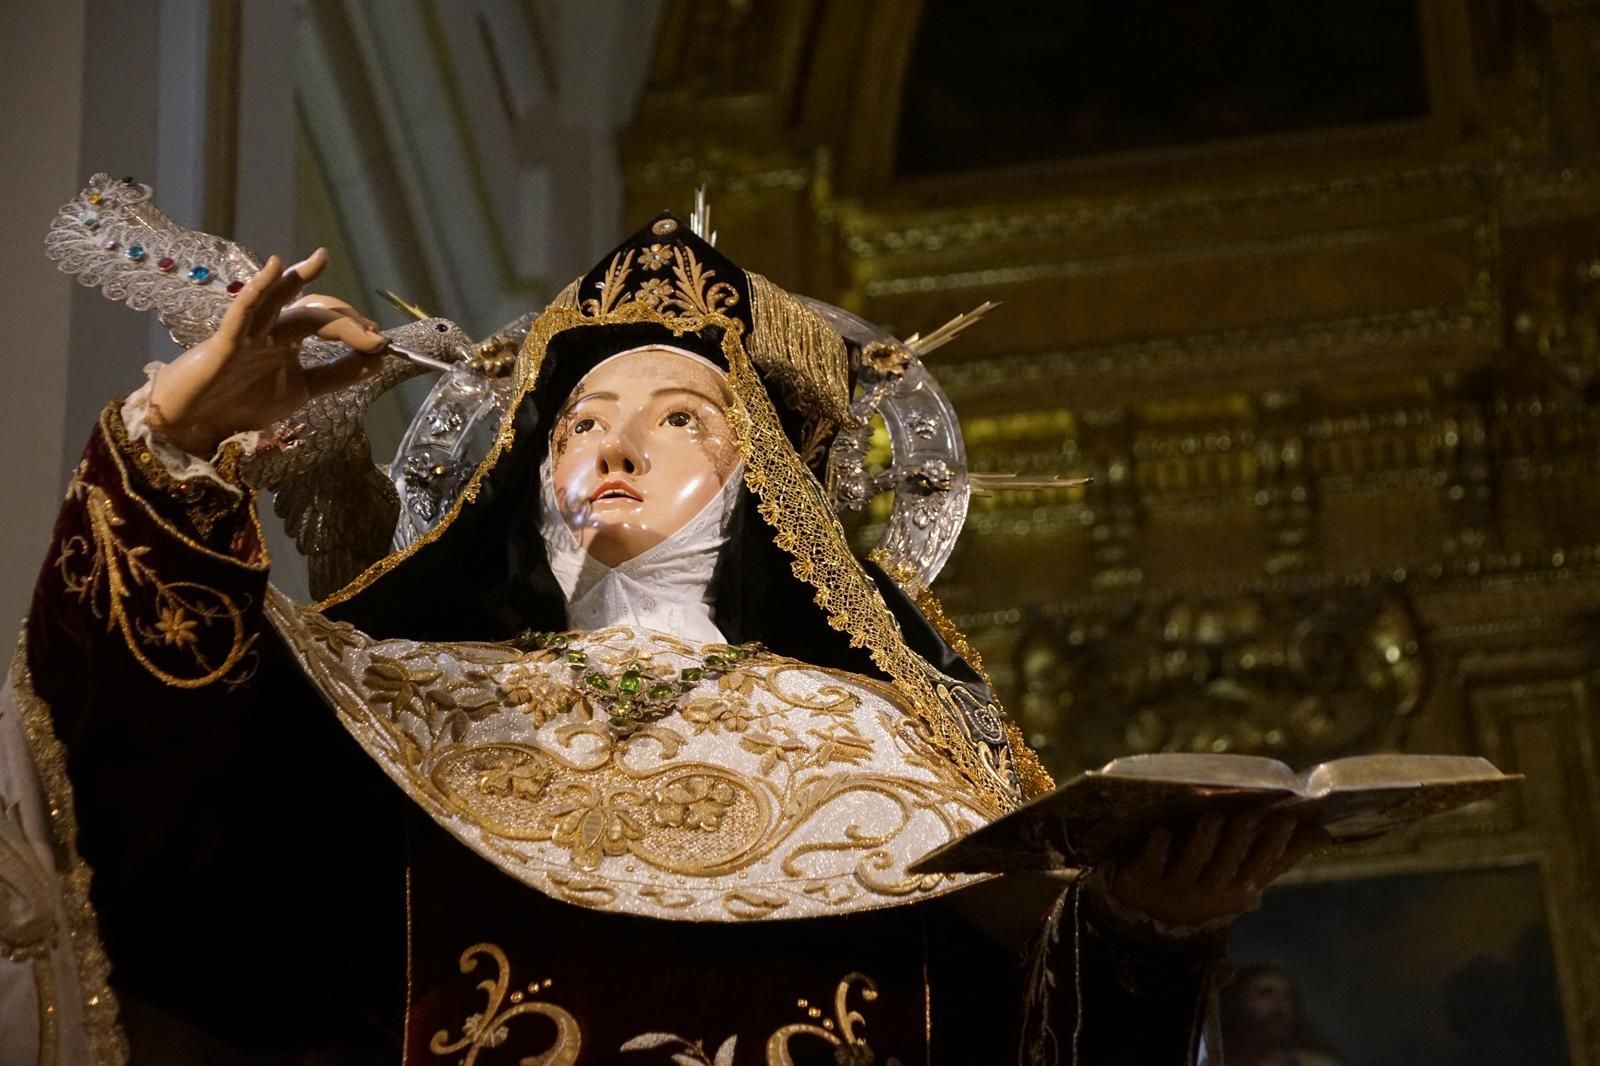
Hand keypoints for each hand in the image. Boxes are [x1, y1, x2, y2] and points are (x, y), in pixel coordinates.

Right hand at [147, 249, 386, 455]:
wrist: (196, 425)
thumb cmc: (242, 403)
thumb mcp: (302, 390)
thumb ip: (337, 375)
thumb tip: (378, 361)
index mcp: (289, 340)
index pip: (327, 322)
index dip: (355, 328)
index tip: (380, 342)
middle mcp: (271, 330)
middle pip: (311, 311)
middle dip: (343, 319)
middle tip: (371, 333)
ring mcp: (248, 332)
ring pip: (277, 299)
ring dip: (298, 280)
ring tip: (321, 259)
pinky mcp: (225, 341)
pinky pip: (243, 311)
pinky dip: (259, 289)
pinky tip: (275, 268)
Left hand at [1096, 811, 1327, 931]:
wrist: (1153, 915)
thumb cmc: (1211, 885)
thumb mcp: (1249, 875)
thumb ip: (1285, 854)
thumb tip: (1328, 832)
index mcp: (1239, 885)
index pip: (1262, 864)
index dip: (1275, 843)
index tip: (1287, 816)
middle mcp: (1211, 887)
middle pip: (1230, 862)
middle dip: (1241, 839)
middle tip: (1250, 813)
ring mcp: (1178, 884)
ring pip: (1195, 861)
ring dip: (1204, 840)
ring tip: (1212, 818)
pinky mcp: (1145, 878)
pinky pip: (1153, 862)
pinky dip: (1157, 848)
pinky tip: (1161, 831)